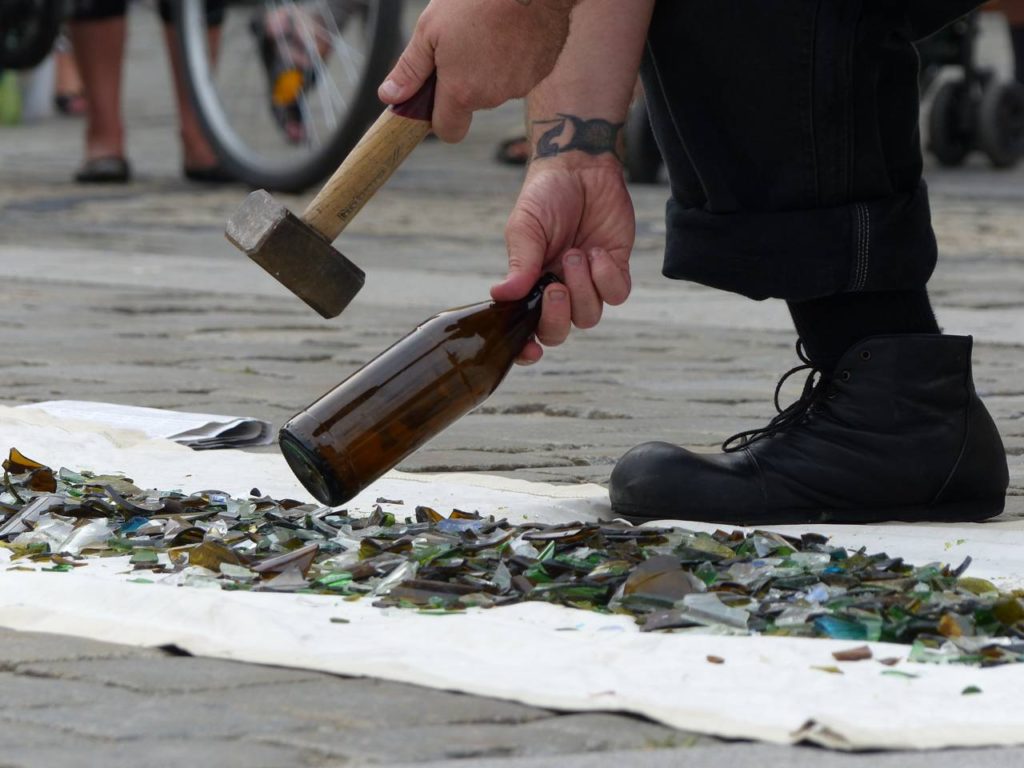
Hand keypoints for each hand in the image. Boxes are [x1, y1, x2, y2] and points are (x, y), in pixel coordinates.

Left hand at [377, 0, 574, 141]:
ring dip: (489, 69)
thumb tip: (390, 96)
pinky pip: (519, 74)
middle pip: (471, 104)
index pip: (448, 131)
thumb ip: (410, 69)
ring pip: (496, 88)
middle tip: (460, 45)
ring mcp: (520, 86)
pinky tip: (509, 30)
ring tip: (487, 31)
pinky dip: (512, 58)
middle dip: (464, 83)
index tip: (435, 97)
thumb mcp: (430, 29)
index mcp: (462, 92)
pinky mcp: (540, 72)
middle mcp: (492, 97)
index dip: (438, 119)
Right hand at [492, 157, 634, 363]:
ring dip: (582, 289)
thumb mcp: (524, 227)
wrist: (581, 166)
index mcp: (529, 285)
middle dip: (556, 317)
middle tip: (554, 286)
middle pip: (558, 332)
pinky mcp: (615, 269)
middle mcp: (557, 289)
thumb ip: (519, 263)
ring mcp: (587, 282)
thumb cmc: (545, 195)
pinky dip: (606, 277)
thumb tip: (500, 296)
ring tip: (576, 253)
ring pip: (589, 316)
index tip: (529, 352)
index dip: (526, 349)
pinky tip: (598, 251)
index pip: (526, 329)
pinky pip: (616, 294)